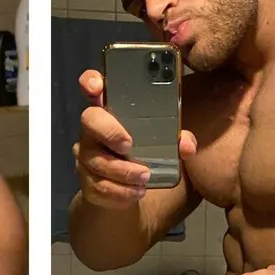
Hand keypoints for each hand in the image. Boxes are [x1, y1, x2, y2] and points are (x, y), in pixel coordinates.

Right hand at [73, 69, 197, 209]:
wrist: (128, 191)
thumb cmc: (145, 154)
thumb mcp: (164, 143)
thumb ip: (177, 139)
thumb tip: (186, 145)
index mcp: (111, 110)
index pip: (93, 87)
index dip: (91, 82)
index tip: (97, 86)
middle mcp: (93, 130)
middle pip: (89, 120)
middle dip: (109, 131)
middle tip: (128, 145)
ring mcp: (87, 156)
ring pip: (97, 160)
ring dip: (122, 171)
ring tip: (144, 177)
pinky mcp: (87, 181)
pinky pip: (98, 186)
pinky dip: (120, 192)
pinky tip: (136, 192)